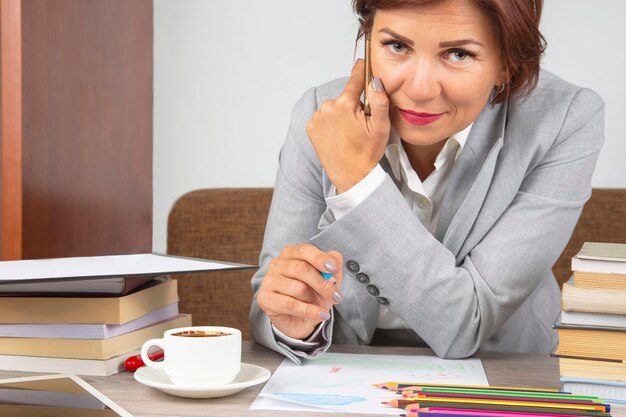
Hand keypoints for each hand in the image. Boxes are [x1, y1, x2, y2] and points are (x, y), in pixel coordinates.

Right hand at [256, 244, 343, 339]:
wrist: (300, 320)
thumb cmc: (312, 294)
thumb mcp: (328, 280)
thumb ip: (333, 267)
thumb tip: (334, 261)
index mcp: (291, 253)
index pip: (304, 251)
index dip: (319, 258)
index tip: (333, 267)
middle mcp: (277, 264)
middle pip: (301, 269)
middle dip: (322, 284)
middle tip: (336, 296)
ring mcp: (269, 280)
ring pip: (297, 288)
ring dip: (314, 300)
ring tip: (322, 307)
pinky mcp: (265, 298)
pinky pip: (290, 304)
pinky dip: (309, 311)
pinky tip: (320, 314)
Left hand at [306, 59, 390, 193]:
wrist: (351, 176)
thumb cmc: (366, 153)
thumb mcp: (381, 127)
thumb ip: (380, 101)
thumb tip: (376, 81)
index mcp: (344, 105)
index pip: (354, 80)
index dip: (361, 71)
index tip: (362, 62)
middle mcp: (326, 108)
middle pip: (345, 97)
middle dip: (354, 105)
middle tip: (362, 124)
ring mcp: (316, 118)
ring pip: (334, 108)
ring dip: (342, 115)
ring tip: (350, 133)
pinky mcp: (311, 127)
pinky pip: (324, 118)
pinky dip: (331, 123)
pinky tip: (338, 136)